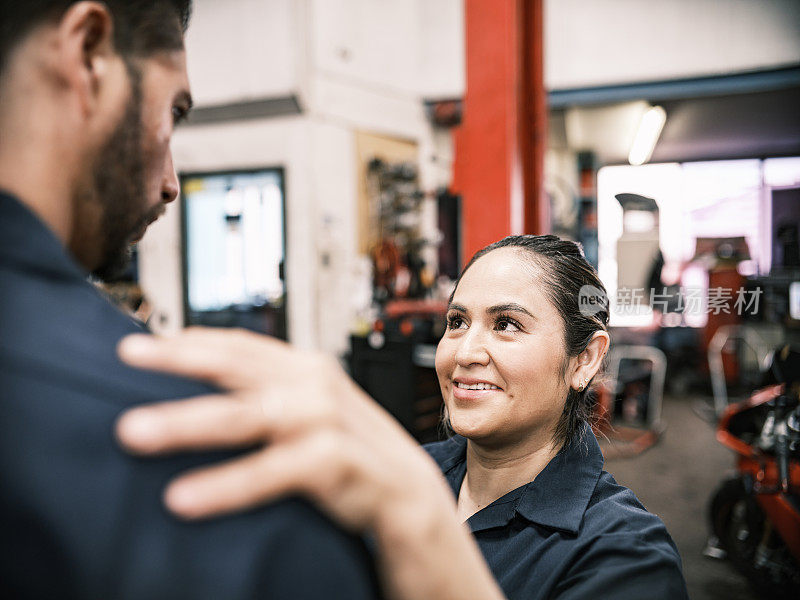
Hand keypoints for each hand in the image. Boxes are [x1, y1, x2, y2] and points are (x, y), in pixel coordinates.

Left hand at [115, 327, 448, 530]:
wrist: (406, 491)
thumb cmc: (345, 450)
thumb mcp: (307, 412)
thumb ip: (265, 395)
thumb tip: (196, 393)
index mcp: (304, 367)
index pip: (238, 346)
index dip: (187, 342)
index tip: (136, 345)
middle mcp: (314, 384)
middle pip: (236, 367)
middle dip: (177, 361)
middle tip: (124, 356)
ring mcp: (326, 419)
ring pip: (247, 415)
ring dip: (187, 422)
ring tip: (131, 433)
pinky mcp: (336, 461)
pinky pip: (272, 471)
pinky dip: (227, 485)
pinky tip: (183, 498)